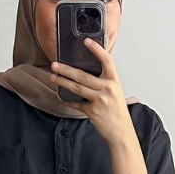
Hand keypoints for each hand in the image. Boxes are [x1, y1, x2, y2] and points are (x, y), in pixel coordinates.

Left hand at [49, 40, 148, 173]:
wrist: (121, 132)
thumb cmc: (117, 112)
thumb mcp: (115, 92)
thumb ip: (104, 82)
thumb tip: (88, 73)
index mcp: (114, 81)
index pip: (106, 60)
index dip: (96, 49)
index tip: (86, 41)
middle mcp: (107, 88)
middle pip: (83, 75)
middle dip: (66, 69)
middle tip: (55, 64)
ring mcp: (100, 100)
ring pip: (77, 88)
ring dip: (63, 81)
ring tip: (53, 77)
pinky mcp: (92, 111)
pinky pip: (76, 104)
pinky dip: (69, 101)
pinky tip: (62, 97)